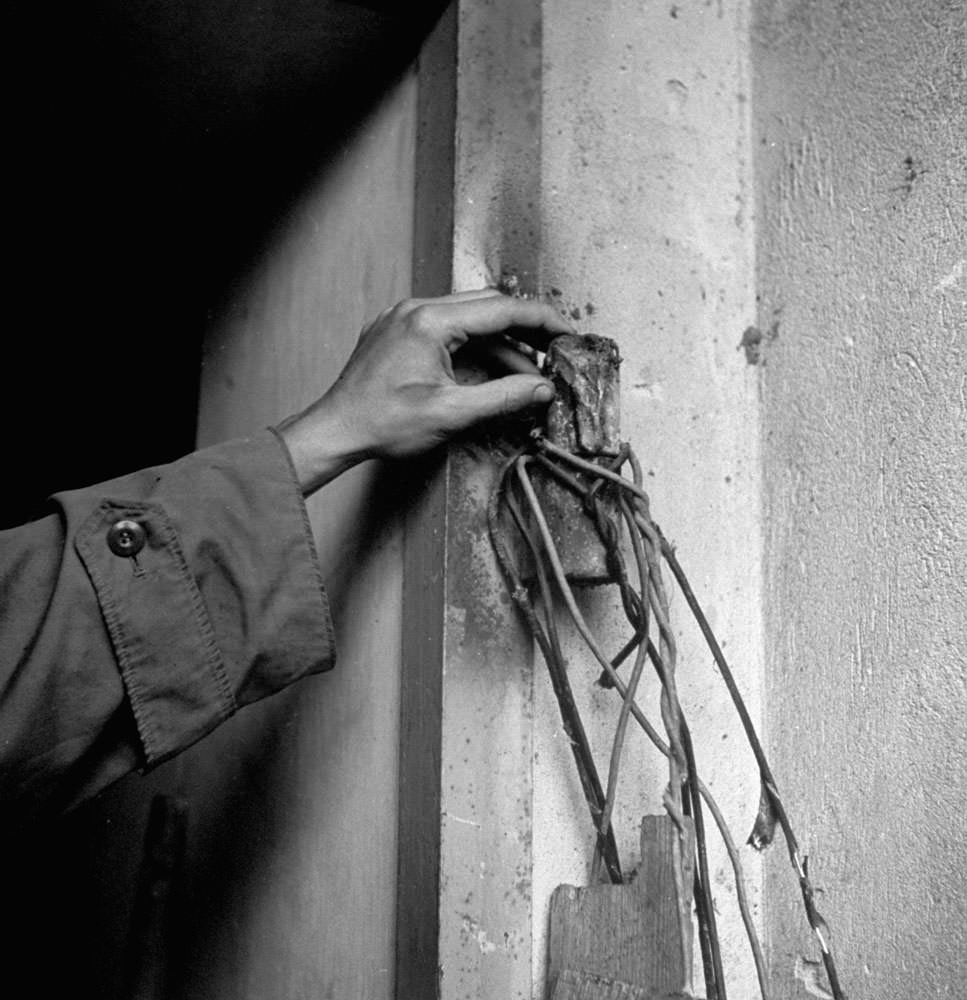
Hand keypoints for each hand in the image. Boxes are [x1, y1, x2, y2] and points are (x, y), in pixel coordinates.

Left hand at [277, 289, 572, 494]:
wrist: (335, 431)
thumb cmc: (382, 423)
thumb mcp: (452, 414)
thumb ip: (504, 397)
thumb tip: (543, 389)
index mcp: (431, 321)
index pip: (502, 309)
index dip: (542, 321)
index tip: (568, 333)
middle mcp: (417, 309)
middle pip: (488, 307)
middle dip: (525, 328)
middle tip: (556, 349)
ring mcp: (405, 317)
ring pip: (468, 318)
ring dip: (500, 341)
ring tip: (529, 369)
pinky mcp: (398, 332)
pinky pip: (446, 328)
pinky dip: (473, 345)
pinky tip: (492, 367)